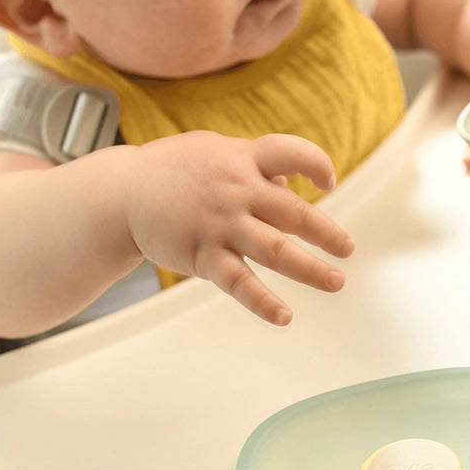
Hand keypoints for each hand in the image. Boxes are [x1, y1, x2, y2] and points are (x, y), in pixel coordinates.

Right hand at [124, 131, 354, 325]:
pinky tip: (284, 317)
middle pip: (294, 212)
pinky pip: (239, 283)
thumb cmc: (174, 170)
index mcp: (243, 160)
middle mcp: (237, 191)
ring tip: (337, 282)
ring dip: (311, 269)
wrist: (120, 193)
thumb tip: (291, 183)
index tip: (327, 183)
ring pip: (276, 250)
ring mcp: (221, 225)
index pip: (292, 153)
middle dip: (327, 232)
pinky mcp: (203, 255)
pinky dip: (263, 302)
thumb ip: (255, 165)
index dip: (317, 165)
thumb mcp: (215, 152)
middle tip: (349, 248)